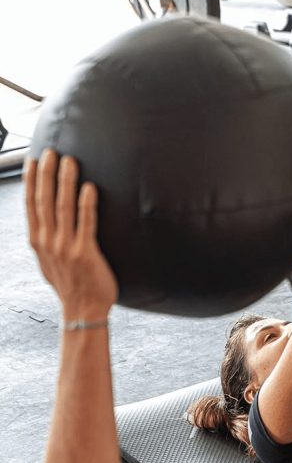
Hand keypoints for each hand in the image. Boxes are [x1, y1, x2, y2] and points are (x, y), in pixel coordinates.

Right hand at [24, 151, 116, 319]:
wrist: (83, 310)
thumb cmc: (72, 285)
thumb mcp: (50, 261)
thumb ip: (49, 240)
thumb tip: (48, 224)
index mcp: (38, 241)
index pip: (31, 204)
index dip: (32, 180)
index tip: (34, 160)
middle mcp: (48, 242)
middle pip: (44, 201)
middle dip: (47, 174)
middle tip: (52, 152)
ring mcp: (65, 247)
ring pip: (63, 207)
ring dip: (66, 182)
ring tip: (70, 162)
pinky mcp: (85, 253)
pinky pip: (86, 224)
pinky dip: (87, 204)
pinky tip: (90, 188)